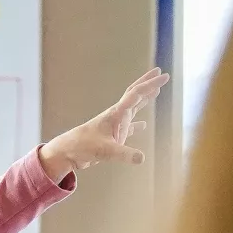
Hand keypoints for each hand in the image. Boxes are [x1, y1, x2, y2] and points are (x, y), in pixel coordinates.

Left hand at [37, 68, 167, 182]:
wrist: (68, 152)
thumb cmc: (83, 146)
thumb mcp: (105, 151)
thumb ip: (124, 154)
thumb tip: (141, 158)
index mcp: (116, 113)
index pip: (136, 94)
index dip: (150, 85)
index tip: (164, 77)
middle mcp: (116, 115)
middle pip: (134, 94)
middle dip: (148, 84)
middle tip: (161, 74)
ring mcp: (114, 124)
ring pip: (132, 107)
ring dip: (144, 99)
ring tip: (155, 92)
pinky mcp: (111, 135)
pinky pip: (128, 126)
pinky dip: (137, 124)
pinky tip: (144, 125)